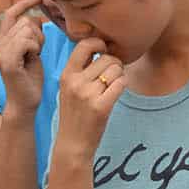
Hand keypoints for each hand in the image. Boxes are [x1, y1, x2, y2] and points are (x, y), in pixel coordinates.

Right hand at [0, 0, 45, 115]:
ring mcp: (1, 52)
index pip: (11, 14)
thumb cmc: (31, 81)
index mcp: (4, 42)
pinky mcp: (8, 61)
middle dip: (38, 33)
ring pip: (27, 29)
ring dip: (38, 41)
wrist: (24, 104)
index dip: (24, 3)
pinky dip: (36, 47)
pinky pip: (27, 40)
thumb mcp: (32, 53)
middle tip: (39, 51)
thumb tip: (36, 18)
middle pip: (25, 21)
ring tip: (36, 56)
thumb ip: (31, 36)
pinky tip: (34, 59)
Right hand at [54, 39, 125, 159]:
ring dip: (120, 76)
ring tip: (113, 86)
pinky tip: (117, 92)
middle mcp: (76, 82)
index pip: (85, 45)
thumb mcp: (68, 89)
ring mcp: (88, 94)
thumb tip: (100, 49)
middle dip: (114, 64)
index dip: (99, 43)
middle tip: (112, 76)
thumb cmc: (74, 116)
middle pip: (106, 58)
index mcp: (66, 75)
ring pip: (116, 69)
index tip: (104, 51)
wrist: (72, 145)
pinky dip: (123, 85)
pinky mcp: (101, 106)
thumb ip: (80, 70)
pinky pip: (121, 83)